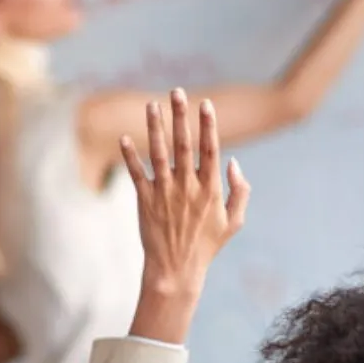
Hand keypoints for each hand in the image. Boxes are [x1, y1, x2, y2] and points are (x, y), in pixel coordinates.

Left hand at [120, 89, 249, 299]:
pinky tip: (123, 138)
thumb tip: (234, 163)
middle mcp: (187, 187)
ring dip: (154, 127)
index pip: (210, 149)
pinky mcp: (145, 201)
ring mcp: (164, 193)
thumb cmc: (206, 246)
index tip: (204, 104)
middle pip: (183, 144)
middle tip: (177, 91)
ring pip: (158, 153)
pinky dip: (129, 156)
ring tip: (151, 105)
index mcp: (210, 189)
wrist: (175, 271)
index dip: (208, 125)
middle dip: (180, 116)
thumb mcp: (234, 222)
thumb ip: (240, 191)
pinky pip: (136, 174)